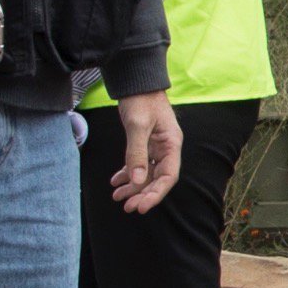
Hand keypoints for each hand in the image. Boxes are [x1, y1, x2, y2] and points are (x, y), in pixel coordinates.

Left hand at [112, 93, 181, 213]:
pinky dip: (127, 173)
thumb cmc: (141, 99)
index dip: (155, 194)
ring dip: (133, 186)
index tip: (141, 206)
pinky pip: (138, 164)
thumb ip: (136, 153)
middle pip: (157, 179)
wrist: (136, 81)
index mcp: (171, 144)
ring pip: (146, 173)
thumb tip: (137, 181)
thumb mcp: (137, 125)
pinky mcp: (145, 143)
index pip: (168, 177)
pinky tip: (116, 181)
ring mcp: (156, 147)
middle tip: (126, 206)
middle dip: (142, 193)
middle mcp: (166, 148)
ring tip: (117, 197)